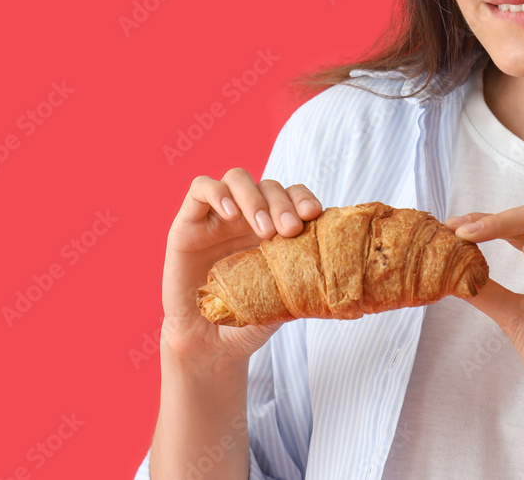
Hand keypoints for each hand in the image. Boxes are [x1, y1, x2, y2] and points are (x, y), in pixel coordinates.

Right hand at [160, 168, 322, 369]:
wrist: (209, 345)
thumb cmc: (248, 320)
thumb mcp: (283, 298)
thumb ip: (301, 279)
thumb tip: (335, 268)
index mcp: (274, 229)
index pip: (292, 196)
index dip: (303, 198)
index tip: (314, 214)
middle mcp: (246, 218)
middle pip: (268, 185)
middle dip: (283, 203)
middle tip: (290, 230)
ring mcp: (217, 218)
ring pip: (237, 178)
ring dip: (255, 198)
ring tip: (264, 230)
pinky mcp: (187, 223)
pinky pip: (199, 189)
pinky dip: (217, 193)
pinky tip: (231, 215)